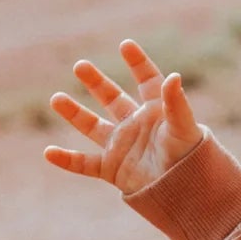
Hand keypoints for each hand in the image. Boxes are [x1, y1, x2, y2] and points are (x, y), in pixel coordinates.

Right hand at [44, 40, 203, 195]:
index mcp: (156, 112)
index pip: (147, 81)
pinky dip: (67, 160)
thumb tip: (173, 76)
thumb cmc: (192, 159)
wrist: (188, 194)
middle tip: (80, 65)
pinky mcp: (113, 169)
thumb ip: (177, 104)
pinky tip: (49, 153)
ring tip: (56, 98)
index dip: (138, 64)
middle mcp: (136, 125)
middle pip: (112, 98)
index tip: (126, 45)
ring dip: (74, 113)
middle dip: (96, 82)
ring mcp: (122, 146)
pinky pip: (85, 164)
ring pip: (92, 127)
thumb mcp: (184, 129)